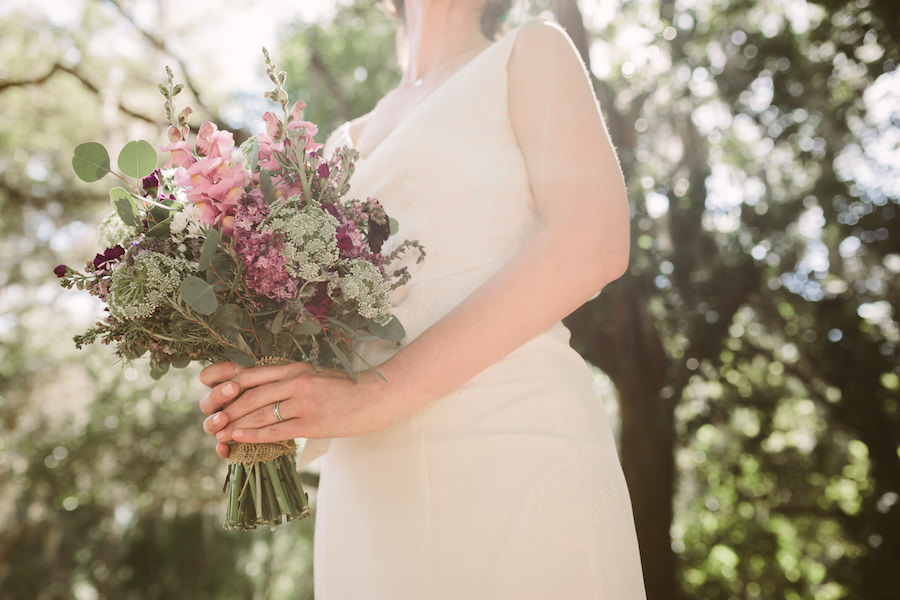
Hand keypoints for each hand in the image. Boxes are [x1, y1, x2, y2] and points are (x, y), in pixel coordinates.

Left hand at [198, 361, 389, 458]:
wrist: (376, 398)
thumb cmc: (346, 389)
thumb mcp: (316, 376)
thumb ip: (291, 380)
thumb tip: (263, 390)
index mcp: (295, 368)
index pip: (252, 373)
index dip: (227, 384)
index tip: (212, 394)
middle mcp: (296, 381)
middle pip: (250, 394)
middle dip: (226, 408)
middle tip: (212, 420)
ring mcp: (303, 402)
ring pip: (259, 412)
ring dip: (235, 423)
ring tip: (219, 431)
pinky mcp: (311, 422)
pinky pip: (275, 429)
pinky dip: (253, 434)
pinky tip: (240, 436)